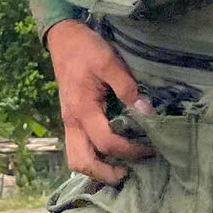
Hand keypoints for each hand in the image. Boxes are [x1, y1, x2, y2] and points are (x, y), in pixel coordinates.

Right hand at [45, 19, 153, 184]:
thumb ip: (126, 87)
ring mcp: (69, 122)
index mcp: (82, 110)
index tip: (150, 148)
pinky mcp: (71, 119)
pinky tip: (110, 155)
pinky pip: (78, 148)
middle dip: (105, 174)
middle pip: (82, 162)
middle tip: (130, 174)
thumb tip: (146, 111)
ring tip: (120, 168)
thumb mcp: (108, 61)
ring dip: (96, 169)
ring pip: (76, 159)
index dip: (129, 150)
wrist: (63, 38)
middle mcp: (72, 121)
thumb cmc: (85, 48)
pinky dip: (93, 158)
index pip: (106, 142)